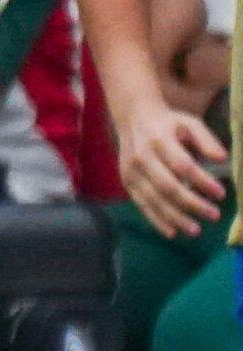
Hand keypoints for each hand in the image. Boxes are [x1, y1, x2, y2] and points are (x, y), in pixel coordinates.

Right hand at [115, 94, 231, 240]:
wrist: (134, 118)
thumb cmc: (169, 123)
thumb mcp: (190, 123)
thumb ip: (207, 140)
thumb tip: (223, 158)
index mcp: (159, 140)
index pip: (182, 165)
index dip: (202, 181)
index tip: (221, 194)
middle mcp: (142, 157)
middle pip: (168, 186)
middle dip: (192, 203)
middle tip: (214, 215)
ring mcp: (131, 171)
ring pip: (153, 199)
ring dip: (175, 217)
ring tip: (196, 230)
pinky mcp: (127, 182)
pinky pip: (141, 205)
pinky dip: (156, 220)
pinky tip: (172, 232)